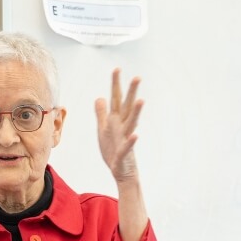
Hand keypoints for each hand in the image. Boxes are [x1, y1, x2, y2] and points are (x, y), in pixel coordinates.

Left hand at [95, 69, 143, 183]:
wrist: (121, 171)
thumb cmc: (113, 151)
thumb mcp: (103, 130)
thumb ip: (101, 114)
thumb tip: (100, 97)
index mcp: (116, 121)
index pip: (116, 100)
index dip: (116, 85)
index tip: (117, 69)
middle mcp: (122, 127)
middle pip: (126, 107)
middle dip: (131, 93)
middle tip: (138, 77)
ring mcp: (125, 139)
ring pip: (131, 123)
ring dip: (135, 112)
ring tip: (140, 100)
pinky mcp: (124, 153)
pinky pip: (128, 146)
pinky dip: (131, 140)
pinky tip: (136, 134)